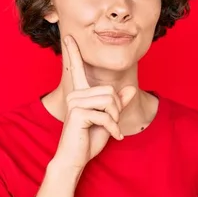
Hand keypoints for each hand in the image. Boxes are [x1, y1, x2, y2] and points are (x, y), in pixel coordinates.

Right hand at [52, 35, 136, 170]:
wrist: (75, 159)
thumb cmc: (89, 140)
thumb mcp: (109, 120)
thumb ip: (118, 104)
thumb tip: (129, 89)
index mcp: (80, 93)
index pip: (76, 69)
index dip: (73, 52)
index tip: (68, 37)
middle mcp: (75, 95)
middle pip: (109, 90)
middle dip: (117, 109)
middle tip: (112, 123)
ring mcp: (75, 103)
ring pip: (109, 100)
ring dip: (115, 118)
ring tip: (110, 129)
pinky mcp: (78, 113)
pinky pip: (106, 115)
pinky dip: (113, 128)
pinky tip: (112, 136)